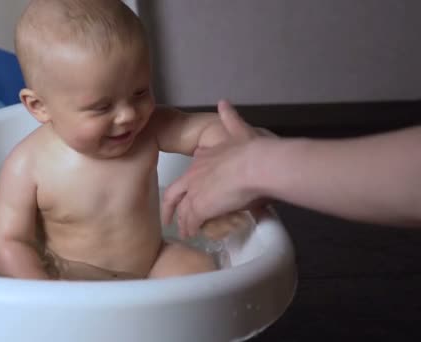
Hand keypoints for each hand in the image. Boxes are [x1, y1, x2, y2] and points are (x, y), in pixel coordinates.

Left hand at [161, 100, 272, 238]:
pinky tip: (191, 234)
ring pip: (183, 210)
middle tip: (169, 217)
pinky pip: (191, 222)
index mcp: (204, 159)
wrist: (257, 164)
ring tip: (184, 231)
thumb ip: (231, 119)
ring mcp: (195, 192)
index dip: (187, 184)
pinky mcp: (200, 207)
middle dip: (171, 206)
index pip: (189, 175)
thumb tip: (223, 103)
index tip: (188, 190)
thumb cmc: (255, 151)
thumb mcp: (241, 131)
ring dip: (183, 222)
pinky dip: (190, 229)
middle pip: (175, 193)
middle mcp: (195, 175)